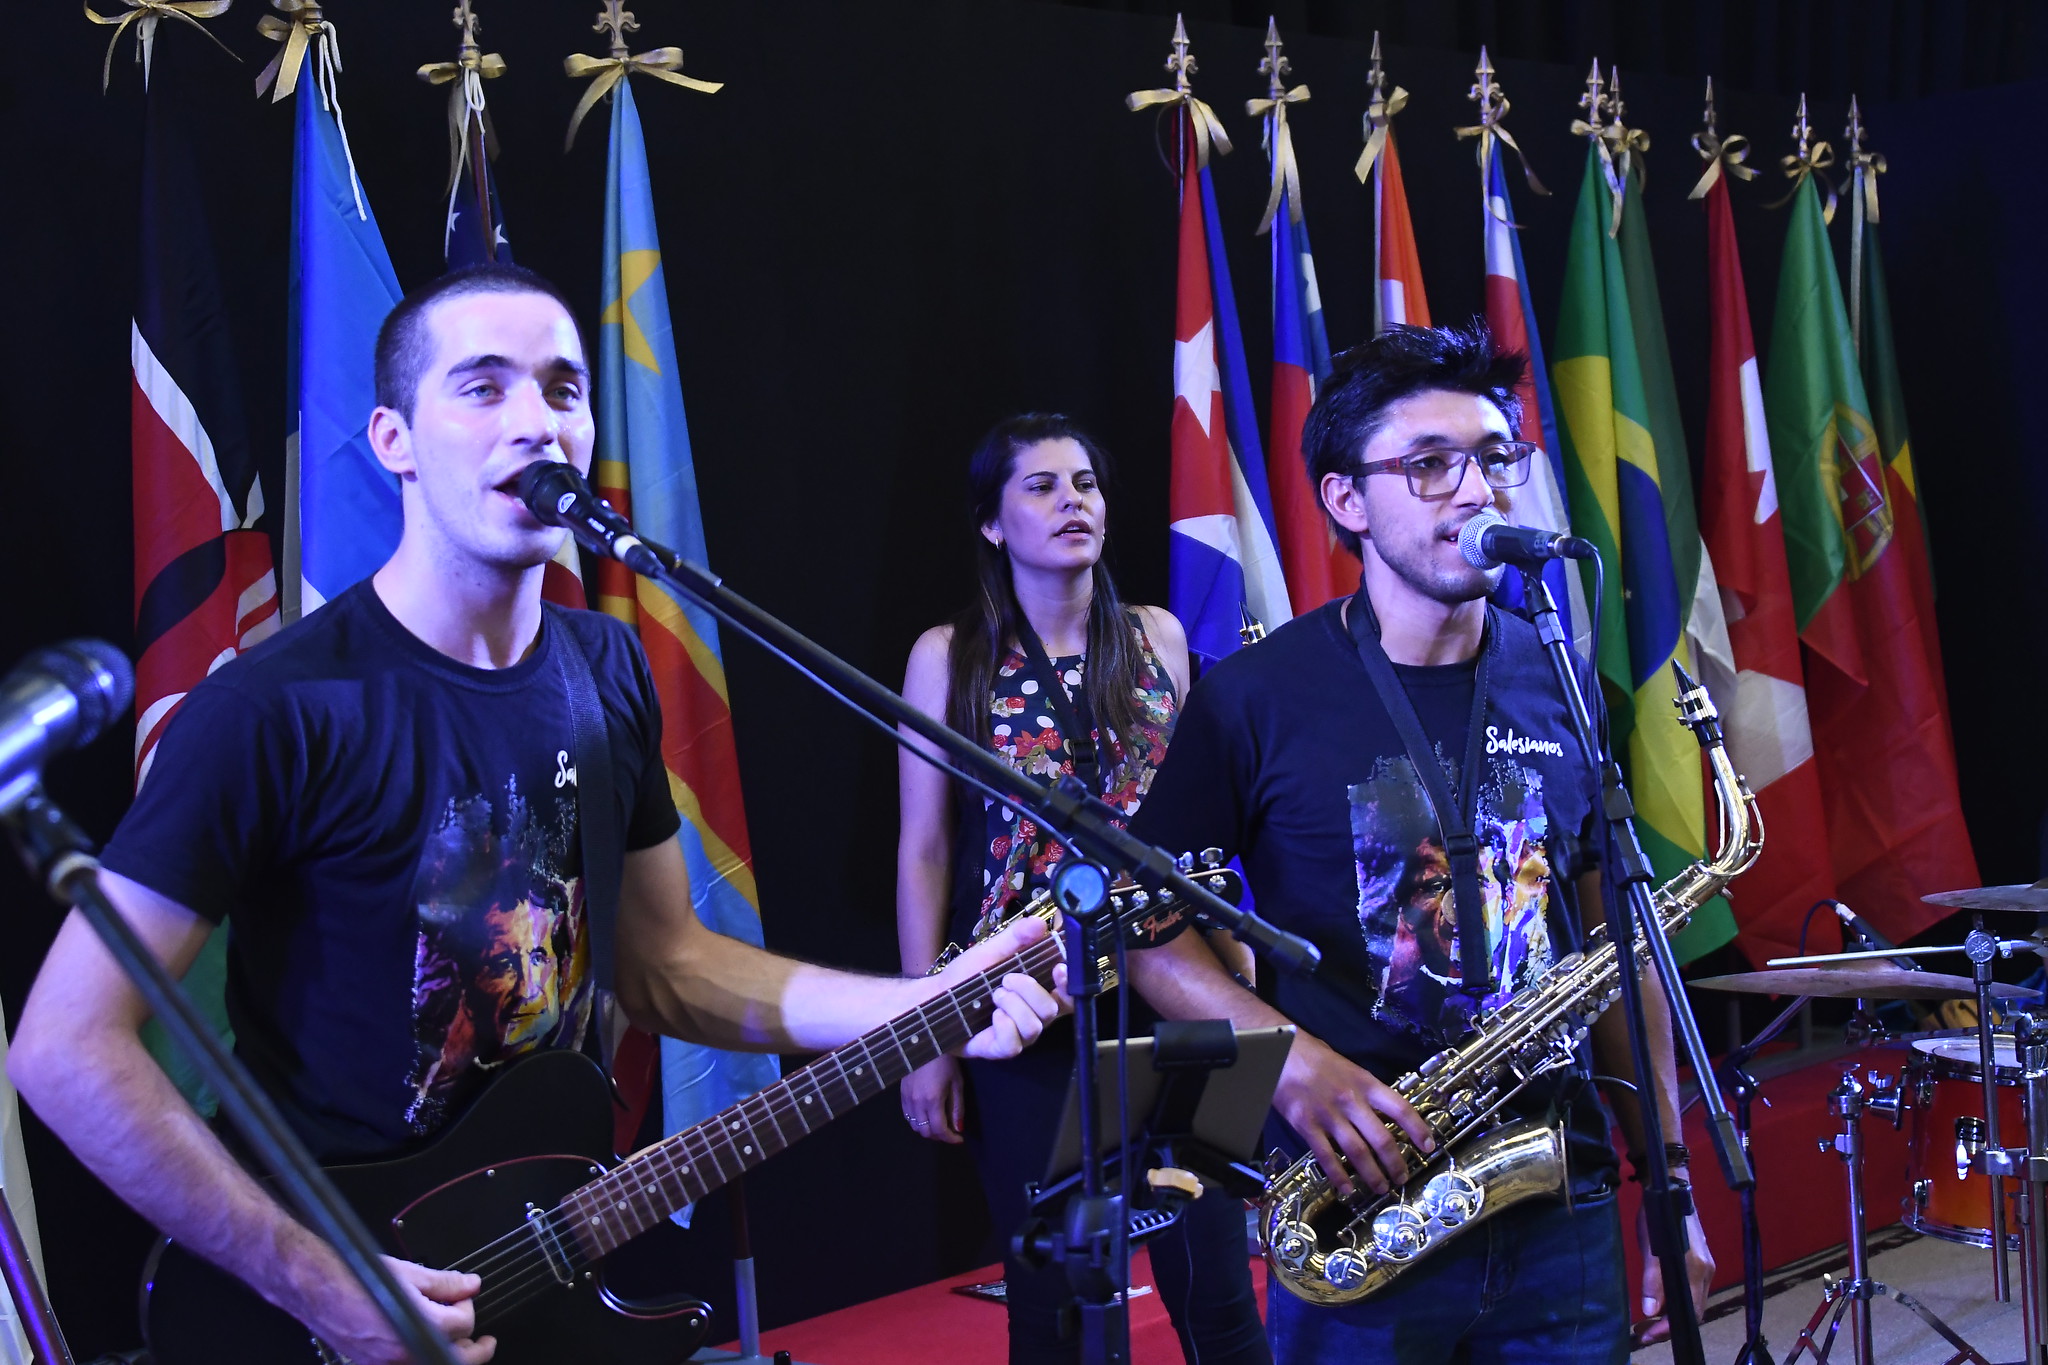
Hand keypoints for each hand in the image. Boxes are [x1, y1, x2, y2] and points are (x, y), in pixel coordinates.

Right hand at [307, 1256, 495, 1364]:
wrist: (316, 1288)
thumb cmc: (354, 1277)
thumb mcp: (409, 1273)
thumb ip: (445, 1283)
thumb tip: (470, 1284)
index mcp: (420, 1326)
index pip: (464, 1325)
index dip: (468, 1306)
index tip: (465, 1296)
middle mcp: (404, 1353)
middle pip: (457, 1361)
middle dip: (476, 1352)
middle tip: (486, 1343)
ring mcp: (387, 1363)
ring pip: (433, 1364)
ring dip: (451, 1358)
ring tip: (462, 1347)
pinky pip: (407, 1364)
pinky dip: (422, 1357)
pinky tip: (426, 1344)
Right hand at [902, 1054, 964, 1142]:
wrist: (925, 1042)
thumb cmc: (946, 1060)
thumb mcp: (957, 1082)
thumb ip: (957, 1107)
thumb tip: (958, 1128)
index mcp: (932, 1100)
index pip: (939, 1130)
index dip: (950, 1138)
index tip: (959, 1138)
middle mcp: (917, 1103)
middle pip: (925, 1131)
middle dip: (940, 1136)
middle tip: (950, 1131)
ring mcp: (907, 1098)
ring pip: (914, 1126)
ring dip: (927, 1129)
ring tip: (939, 1123)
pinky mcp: (901, 1093)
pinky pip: (907, 1115)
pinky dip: (917, 1121)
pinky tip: (926, 1114)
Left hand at [934, 915, 1068, 1060]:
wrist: (936, 997)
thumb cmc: (967, 975)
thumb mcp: (991, 951)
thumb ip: (1015, 938)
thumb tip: (1040, 924)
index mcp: (1038, 991)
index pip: (1068, 994)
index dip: (1070, 984)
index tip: (1058, 968)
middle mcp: (1034, 1015)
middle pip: (1053, 1009)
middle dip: (1029, 990)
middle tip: (1006, 979)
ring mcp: (1019, 1034)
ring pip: (1034, 1027)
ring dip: (1013, 1005)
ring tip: (994, 996)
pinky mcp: (1001, 1049)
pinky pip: (1014, 1044)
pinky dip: (1004, 1026)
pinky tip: (991, 1016)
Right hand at [1271, 1035, 1434, 1198]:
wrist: (1278, 1051)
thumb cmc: (1312, 1055)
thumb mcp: (1347, 1066)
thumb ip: (1364, 1088)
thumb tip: (1381, 1109)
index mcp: (1365, 1083)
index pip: (1400, 1109)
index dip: (1418, 1130)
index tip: (1428, 1147)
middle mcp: (1351, 1100)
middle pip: (1382, 1139)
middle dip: (1396, 1164)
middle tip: (1401, 1178)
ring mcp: (1328, 1114)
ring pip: (1358, 1152)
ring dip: (1372, 1175)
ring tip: (1380, 1188)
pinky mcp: (1306, 1125)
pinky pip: (1326, 1156)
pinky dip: (1338, 1176)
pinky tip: (1346, 1188)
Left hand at [1633, 1193, 1713, 1345]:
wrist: (1671, 1186)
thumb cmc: (1659, 1215)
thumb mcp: (1651, 1247)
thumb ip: (1653, 1280)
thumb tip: (1650, 1312)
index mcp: (1696, 1271)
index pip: (1688, 1313)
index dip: (1667, 1329)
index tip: (1646, 1336)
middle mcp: (1706, 1272)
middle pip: (1693, 1312)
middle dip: (1669, 1327)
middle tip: (1643, 1333)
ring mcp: (1705, 1266)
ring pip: (1693, 1302)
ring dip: (1673, 1316)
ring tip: (1648, 1322)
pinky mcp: (1701, 1260)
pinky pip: (1693, 1291)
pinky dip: (1678, 1303)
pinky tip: (1661, 1303)